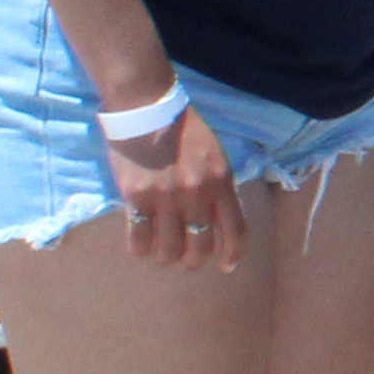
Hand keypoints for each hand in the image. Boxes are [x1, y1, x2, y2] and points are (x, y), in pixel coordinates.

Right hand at [105, 102, 247, 273]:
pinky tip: (141, 248)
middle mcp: (198, 194)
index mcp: (222, 182)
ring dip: (167, 259)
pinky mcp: (137, 197)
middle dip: (194, 261)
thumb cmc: (183, 130)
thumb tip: (217, 220)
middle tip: (185, 260)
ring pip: (170, 250)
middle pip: (201, 248)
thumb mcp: (215, 156)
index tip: (227, 266)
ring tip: (162, 255)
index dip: (233, 255)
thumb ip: (218, 187)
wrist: (147, 108)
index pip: (236, 231)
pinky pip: (140, 240)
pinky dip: (141, 251)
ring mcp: (167, 197)